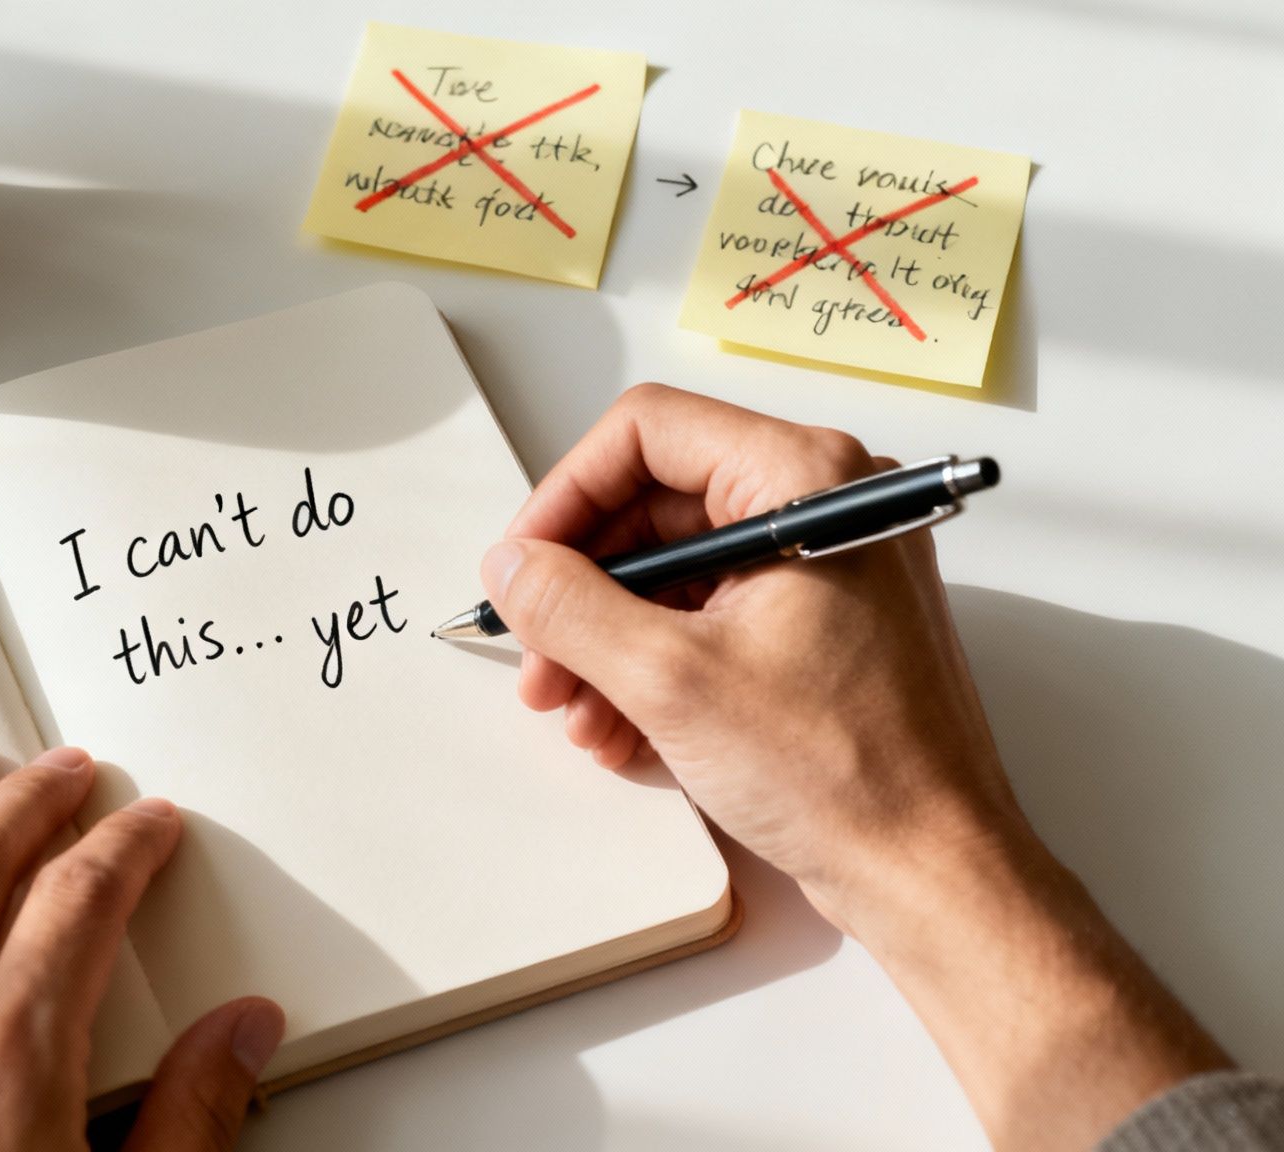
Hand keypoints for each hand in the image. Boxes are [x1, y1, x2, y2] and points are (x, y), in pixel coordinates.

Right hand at [481, 381, 1015, 929]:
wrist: (929, 872)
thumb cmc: (846, 772)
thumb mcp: (671, 680)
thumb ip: (571, 607)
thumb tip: (512, 566)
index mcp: (806, 481)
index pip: (648, 433)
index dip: (567, 496)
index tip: (523, 563)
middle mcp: (822, 506)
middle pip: (654, 505)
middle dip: (581, 587)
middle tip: (537, 653)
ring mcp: (823, 567)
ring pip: (673, 569)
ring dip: (606, 638)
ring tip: (575, 711)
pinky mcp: (817, 626)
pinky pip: (707, 616)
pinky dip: (652, 664)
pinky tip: (619, 728)